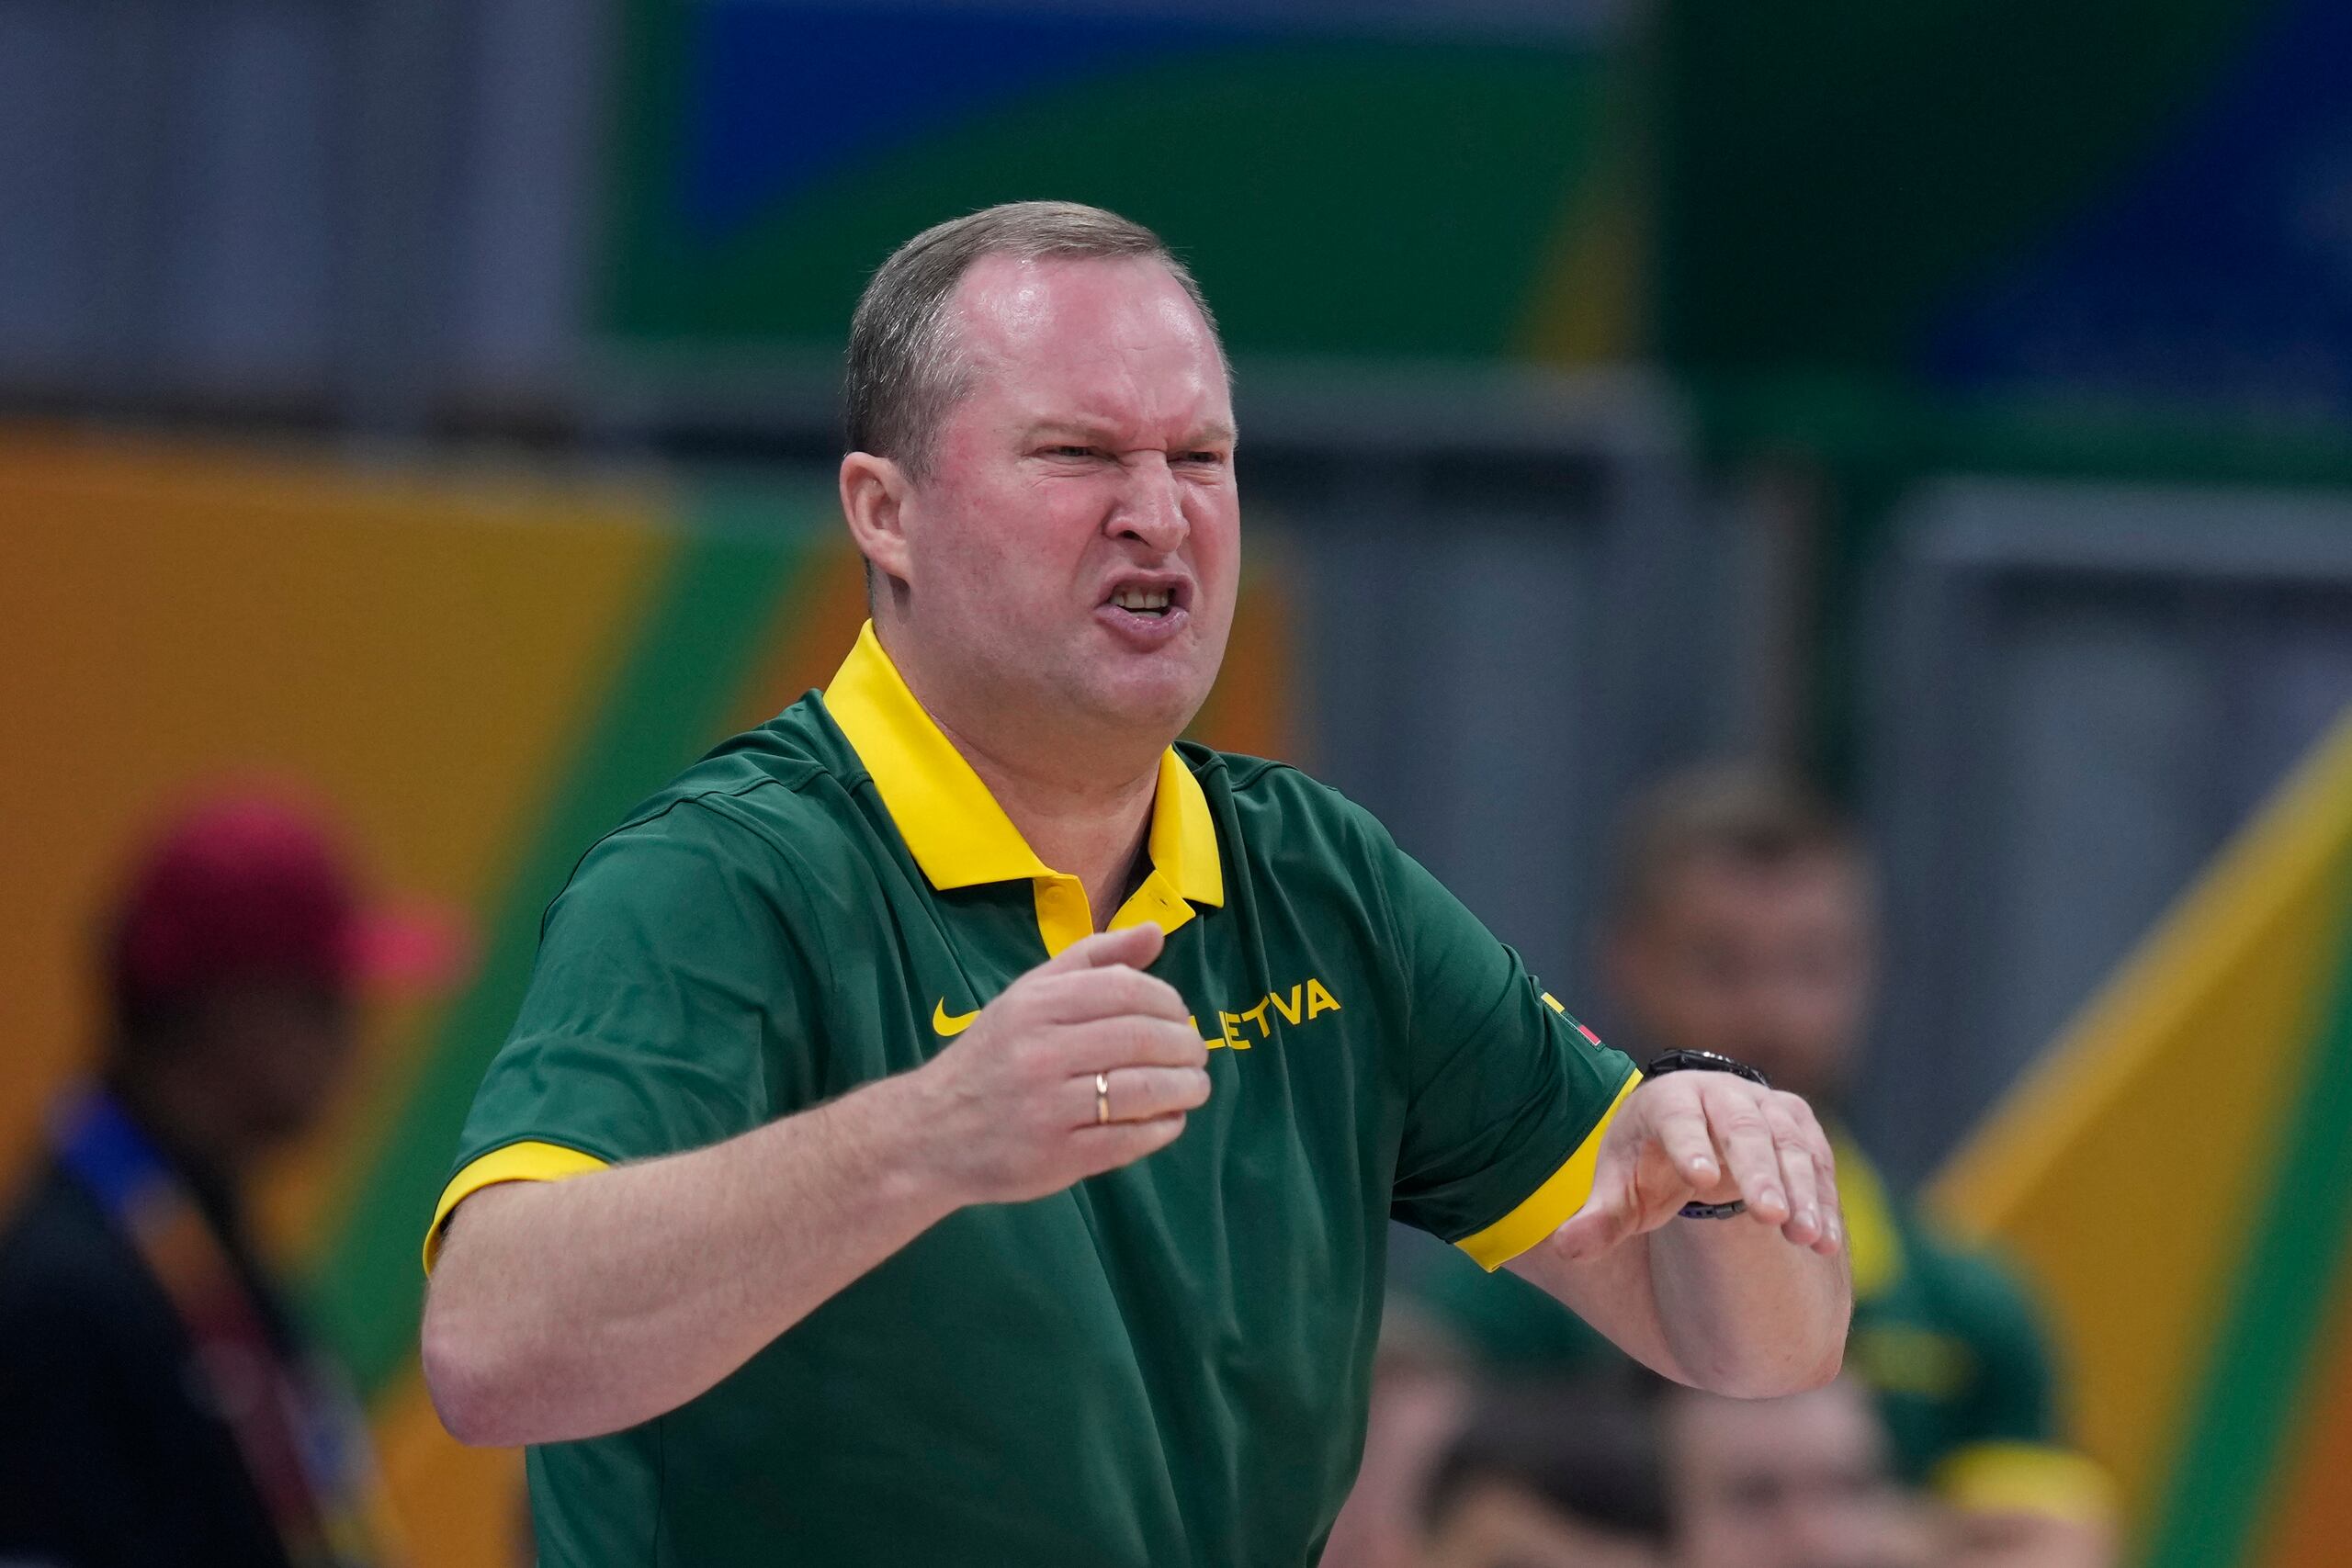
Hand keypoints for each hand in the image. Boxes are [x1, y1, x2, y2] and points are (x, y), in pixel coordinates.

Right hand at [902, 923, 1210, 1205]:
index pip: (1126, 990)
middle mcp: (1041, 1052)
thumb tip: (1156, 932)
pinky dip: (1163, 1128)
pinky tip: (1170, 1120)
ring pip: (1142, 1090)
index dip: (1169, 1001)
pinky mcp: (1058, 1157)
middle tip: (1197, 1053)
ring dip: (1185, 1088)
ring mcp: (1049, 1108)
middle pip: (1140, 1039)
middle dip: (1185, 1045)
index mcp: (1036, 1005)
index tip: (1181, 1016)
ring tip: (1194, 1087)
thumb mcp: (1030, 994)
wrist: (930, 1132)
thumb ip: (1093, 959)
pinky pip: (1128, 1139)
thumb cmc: (992, 1055)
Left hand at [1550, 1072, 1842, 1260]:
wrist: (1691, 1134)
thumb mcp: (1619, 1191)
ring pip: (1789, 1144)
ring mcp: (1765, 1106)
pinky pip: (1817, 1159)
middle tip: (1771, 1217)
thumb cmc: (1647, 1166)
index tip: (1700, 1181)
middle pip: (1743, 1128)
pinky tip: (1825, 1240)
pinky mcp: (1798, 1125)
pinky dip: (1823, 1198)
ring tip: (1806, 1238)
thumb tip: (1565, 1249)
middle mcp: (1721, 1093)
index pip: (1678, 1118)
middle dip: (1759, 1172)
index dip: (1689, 1145)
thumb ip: (1597, 1219)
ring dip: (1802, 1190)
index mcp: (1668, 1099)